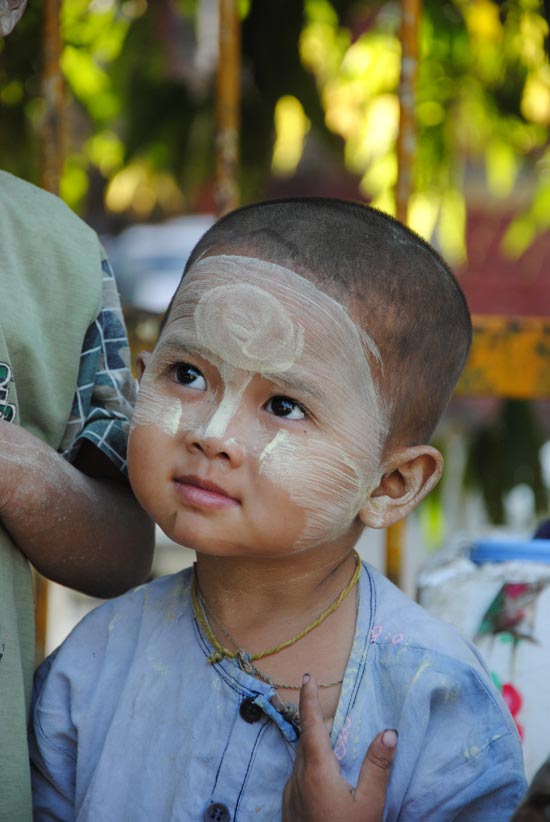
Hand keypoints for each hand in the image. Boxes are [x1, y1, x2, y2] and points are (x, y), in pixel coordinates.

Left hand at [283, 674, 396, 821]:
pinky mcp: (289, 809)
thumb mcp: (369, 804)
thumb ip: (377, 766)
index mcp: (316, 769)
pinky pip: (298, 777)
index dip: (308, 698)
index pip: (310, 724)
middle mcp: (298, 777)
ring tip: (330, 742)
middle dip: (314, 722)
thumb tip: (389, 732)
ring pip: (300, 760)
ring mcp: (290, 794)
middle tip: (326, 706)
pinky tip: (325, 779)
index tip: (306, 677)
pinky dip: (310, 767)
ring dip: (313, 747)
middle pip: (305, 740)